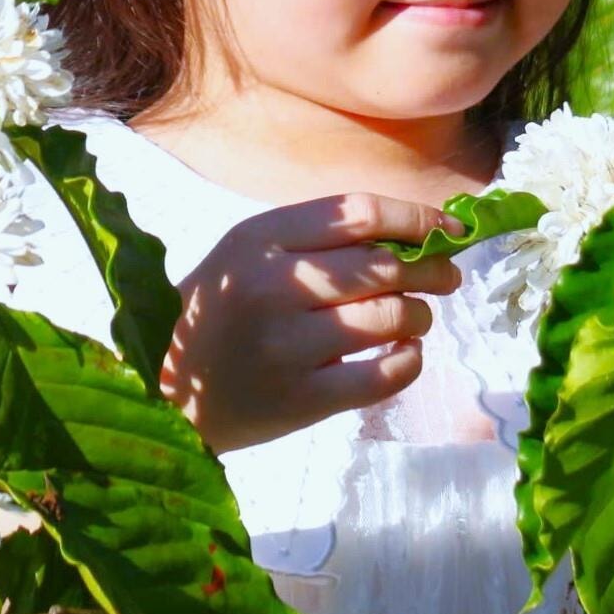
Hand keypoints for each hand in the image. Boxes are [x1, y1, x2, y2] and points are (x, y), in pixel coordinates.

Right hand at [158, 192, 464, 453]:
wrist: (165, 392)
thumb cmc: (220, 311)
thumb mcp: (249, 252)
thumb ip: (319, 237)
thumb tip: (414, 231)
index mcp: (260, 238)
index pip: (361, 213)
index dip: (417, 217)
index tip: (449, 228)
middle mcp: (273, 286)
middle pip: (384, 264)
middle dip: (432, 268)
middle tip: (447, 276)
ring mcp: (287, 346)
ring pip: (391, 317)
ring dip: (420, 315)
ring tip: (416, 318)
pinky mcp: (301, 400)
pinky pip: (385, 374)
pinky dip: (410, 361)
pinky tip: (403, 353)